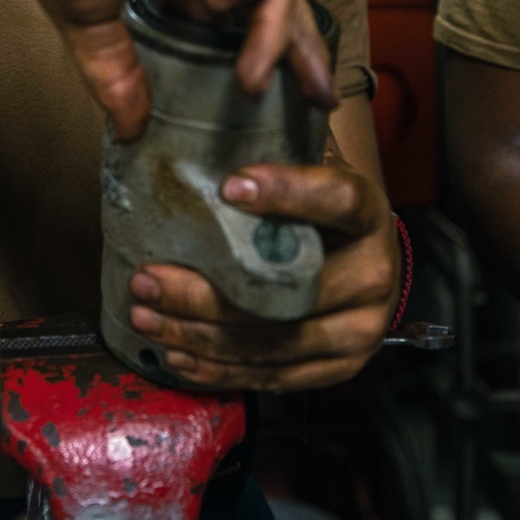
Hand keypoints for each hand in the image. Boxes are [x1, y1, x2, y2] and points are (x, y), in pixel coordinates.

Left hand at [127, 143, 398, 387]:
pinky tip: (177, 354)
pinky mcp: (341, 368)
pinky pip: (274, 377)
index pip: (338, 201)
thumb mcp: (313, 172)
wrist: (369, 257)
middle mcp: (373, 275)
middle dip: (205, 293)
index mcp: (370, 215)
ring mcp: (360, 330)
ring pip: (273, 344)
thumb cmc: (323, 207)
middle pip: (288, 294)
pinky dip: (220, 370)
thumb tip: (201, 142)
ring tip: (146, 317)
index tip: (229, 186)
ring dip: (199, 335)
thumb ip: (278, 158)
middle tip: (147, 279)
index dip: (287, 193)